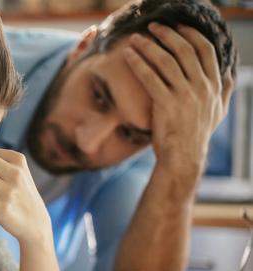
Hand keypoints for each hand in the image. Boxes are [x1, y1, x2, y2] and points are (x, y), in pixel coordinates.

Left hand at [124, 23, 233, 179]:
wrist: (183, 157)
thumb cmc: (197, 135)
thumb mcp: (218, 112)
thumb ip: (224, 91)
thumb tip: (229, 75)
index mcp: (214, 85)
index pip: (205, 50)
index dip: (190, 34)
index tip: (177, 27)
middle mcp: (201, 86)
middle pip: (184, 50)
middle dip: (167, 34)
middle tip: (152, 27)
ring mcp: (184, 95)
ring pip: (166, 61)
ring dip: (149, 46)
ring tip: (135, 39)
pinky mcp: (166, 104)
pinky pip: (150, 77)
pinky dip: (138, 64)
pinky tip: (128, 56)